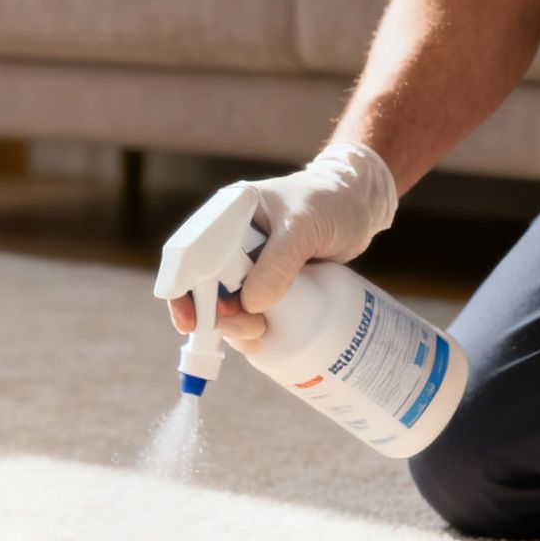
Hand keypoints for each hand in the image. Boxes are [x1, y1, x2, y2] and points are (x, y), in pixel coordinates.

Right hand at [167, 142, 396, 352]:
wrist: (358, 206)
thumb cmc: (330, 202)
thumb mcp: (304, 226)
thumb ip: (278, 262)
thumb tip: (251, 304)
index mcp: (227, 216)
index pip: (190, 252)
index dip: (181, 286)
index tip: (189, 318)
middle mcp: (230, 241)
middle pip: (202, 284)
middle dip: (213, 314)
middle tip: (243, 330)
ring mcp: (248, 264)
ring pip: (225, 303)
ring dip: (235, 326)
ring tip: (259, 335)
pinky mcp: (267, 282)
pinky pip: (248, 310)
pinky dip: (250, 328)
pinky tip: (262, 339)